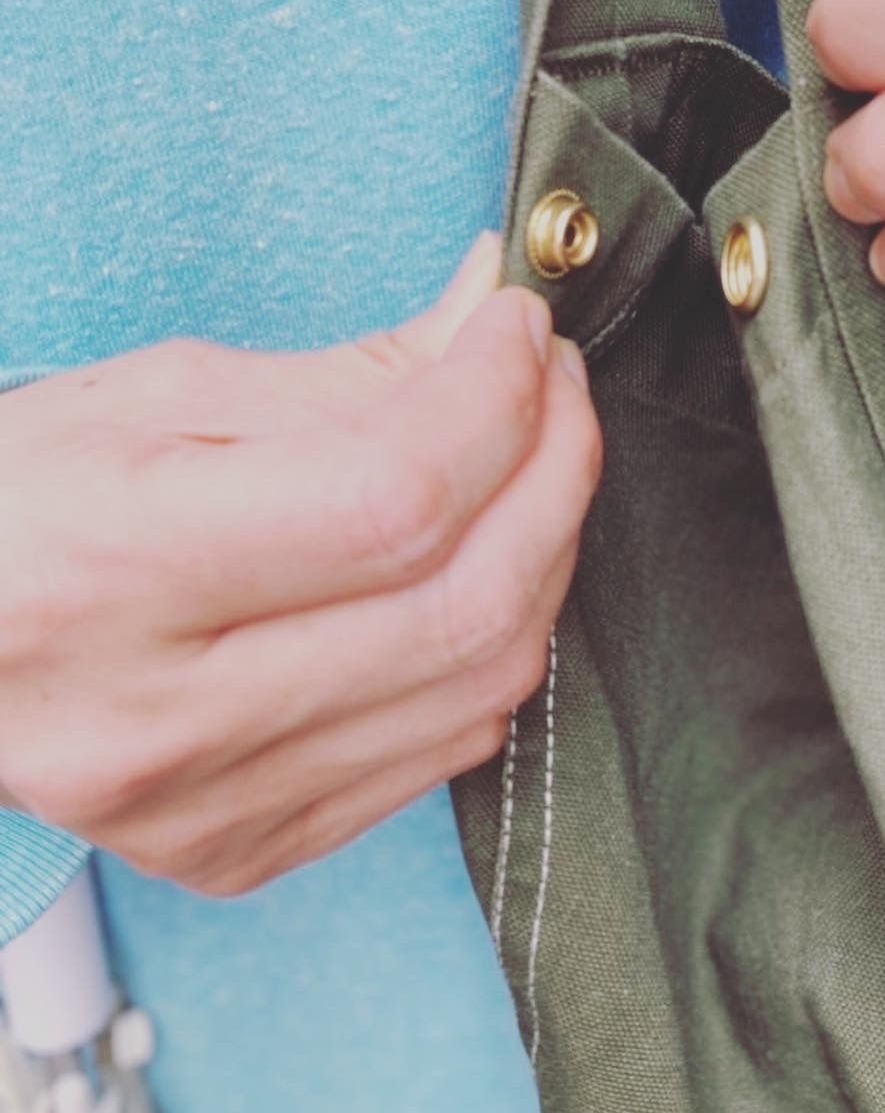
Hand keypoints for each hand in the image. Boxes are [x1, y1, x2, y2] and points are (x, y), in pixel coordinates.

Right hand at [0, 235, 599, 894]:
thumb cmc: (22, 501)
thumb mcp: (154, 396)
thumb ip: (350, 371)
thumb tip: (490, 314)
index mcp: (120, 568)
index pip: (390, 496)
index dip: (495, 398)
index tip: (520, 326)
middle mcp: (166, 717)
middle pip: (463, 599)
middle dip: (555, 464)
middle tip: (553, 382)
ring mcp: (211, 803)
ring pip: (480, 680)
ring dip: (545, 546)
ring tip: (532, 456)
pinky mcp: (244, 847)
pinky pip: (444, 748)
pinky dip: (492, 640)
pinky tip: (473, 565)